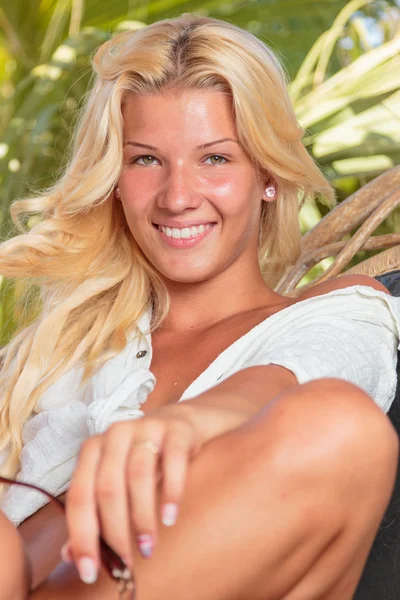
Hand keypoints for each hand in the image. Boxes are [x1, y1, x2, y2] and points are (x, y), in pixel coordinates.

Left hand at [63, 404, 204, 583]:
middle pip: (108, 487)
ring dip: (142, 517)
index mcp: (93, 449)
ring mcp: (146, 428)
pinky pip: (173, 461)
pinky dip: (171, 492)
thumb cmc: (143, 459)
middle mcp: (116, 434)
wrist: (181, 424)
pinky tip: (170, 517)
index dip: (81, 535)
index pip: (79, 495)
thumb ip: (94, 514)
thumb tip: (72, 556)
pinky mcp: (176, 431)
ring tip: (148, 547)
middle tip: (127, 564)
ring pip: (138, 475)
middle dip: (116, 532)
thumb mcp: (116, 481)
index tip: (88, 571)